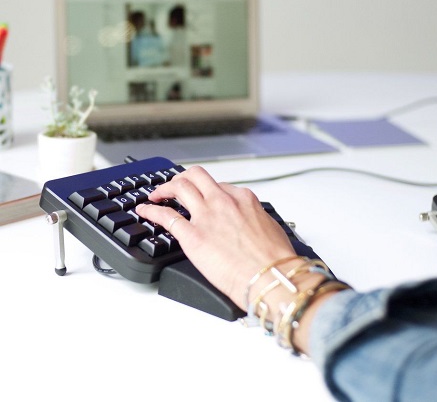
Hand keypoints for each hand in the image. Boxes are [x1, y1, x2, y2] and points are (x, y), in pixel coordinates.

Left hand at [136, 166, 296, 308]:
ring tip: (156, 195)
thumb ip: (254, 220)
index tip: (202, 197)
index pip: (219, 186)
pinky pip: (165, 216)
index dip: (207, 191)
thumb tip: (248, 226)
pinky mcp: (193, 236)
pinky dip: (151, 211)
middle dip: (181, 178)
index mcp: (244, 199)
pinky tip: (145, 211)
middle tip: (174, 187)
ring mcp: (207, 216)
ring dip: (165, 188)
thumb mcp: (270, 228)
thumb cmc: (275, 259)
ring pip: (179, 187)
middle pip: (195, 176)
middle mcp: (223, 202)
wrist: (271, 276)